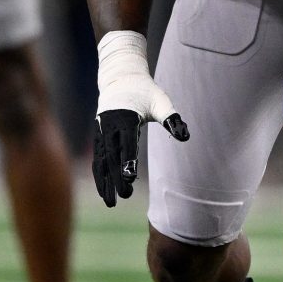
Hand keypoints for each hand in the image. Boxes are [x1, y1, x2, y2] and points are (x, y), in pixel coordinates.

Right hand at [93, 31, 188, 206]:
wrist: (120, 78)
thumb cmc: (145, 91)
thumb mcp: (161, 101)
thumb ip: (172, 118)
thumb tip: (185, 136)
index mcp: (125, 118)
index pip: (127, 143)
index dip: (128, 160)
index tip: (129, 177)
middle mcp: (110, 126)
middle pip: (113, 156)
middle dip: (117, 177)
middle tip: (125, 196)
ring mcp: (101, 132)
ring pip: (101, 161)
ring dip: (105, 182)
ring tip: (111, 203)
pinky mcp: (99, 137)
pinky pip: (98, 159)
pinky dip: (99, 176)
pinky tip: (104, 192)